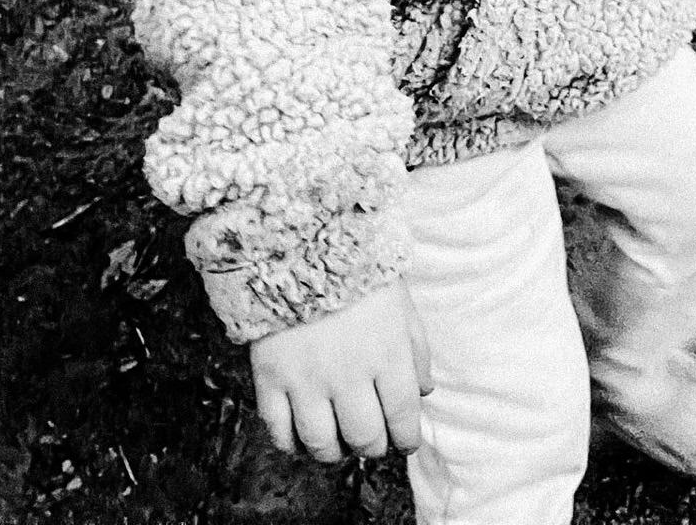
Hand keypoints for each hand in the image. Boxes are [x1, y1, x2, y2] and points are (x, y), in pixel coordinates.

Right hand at [249, 279, 433, 462]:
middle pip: (364, 436)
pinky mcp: (270, 378)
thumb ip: (416, 352)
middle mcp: (348, 373)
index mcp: (387, 353)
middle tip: (372, 441)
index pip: (403, 416)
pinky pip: (279, 431)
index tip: (405, 442)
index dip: (406, 437)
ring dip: (335, 452)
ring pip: (322, 442)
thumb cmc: (356, 272)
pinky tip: (302, 437)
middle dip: (373, 446)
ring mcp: (306, 379)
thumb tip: (425, 393)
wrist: (298, 244)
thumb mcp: (400, 305)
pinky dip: (292, 445)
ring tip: (339, 443)